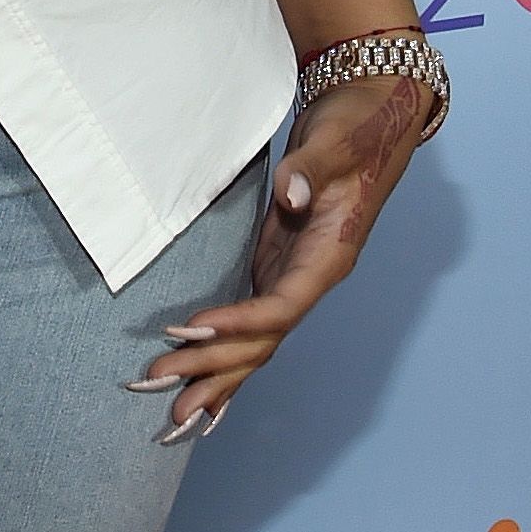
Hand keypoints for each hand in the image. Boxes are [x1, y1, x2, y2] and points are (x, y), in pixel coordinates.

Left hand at [136, 71, 429, 437]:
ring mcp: (294, 279)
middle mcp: (312, 279)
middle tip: (156, 385)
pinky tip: (206, 393)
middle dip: (211, 366)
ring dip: (215, 377)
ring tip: (173, 416)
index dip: (236, 323)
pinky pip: (250, 327)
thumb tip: (292, 193)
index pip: (280, 306)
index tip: (189, 330)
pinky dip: (227, 359)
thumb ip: (311, 169)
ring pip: (254, 343)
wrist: (375, 115)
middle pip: (261, 339)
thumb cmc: (357, 127)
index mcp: (329, 258)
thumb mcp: (335, 141)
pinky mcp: (277, 269)